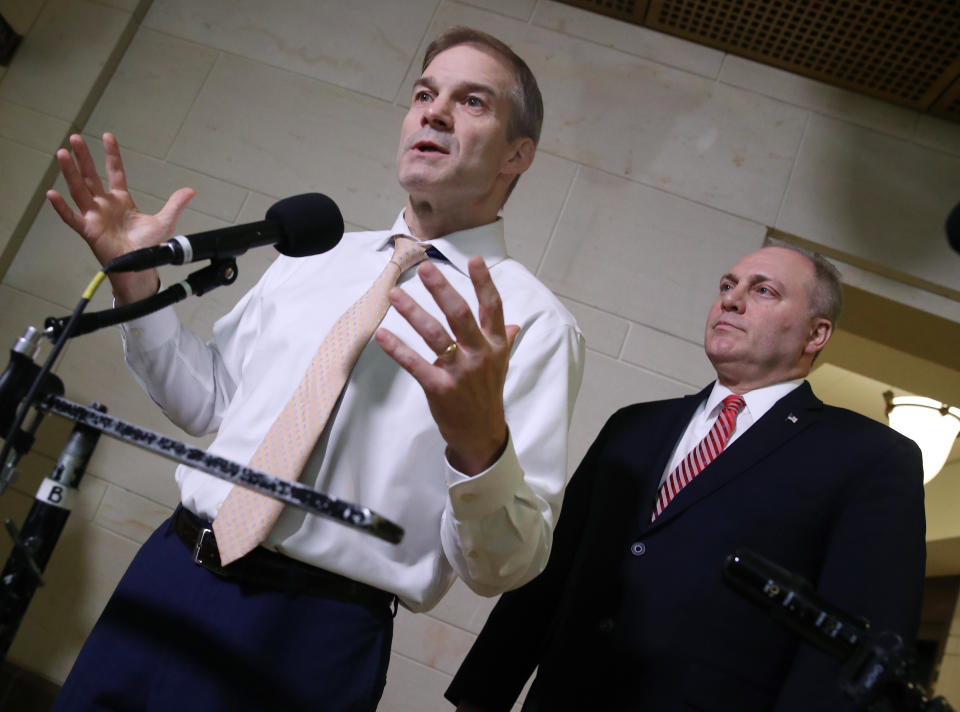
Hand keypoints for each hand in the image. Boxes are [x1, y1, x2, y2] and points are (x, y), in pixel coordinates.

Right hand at [46, 133, 193, 303]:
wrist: (139, 267)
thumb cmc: (147, 246)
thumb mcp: (164, 222)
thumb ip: (174, 205)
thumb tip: (190, 191)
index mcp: (121, 200)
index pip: (114, 172)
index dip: (111, 155)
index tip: (108, 136)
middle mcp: (104, 205)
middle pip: (91, 176)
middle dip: (84, 158)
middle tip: (76, 138)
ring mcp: (94, 216)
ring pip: (79, 190)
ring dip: (70, 172)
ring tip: (62, 154)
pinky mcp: (88, 230)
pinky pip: (71, 217)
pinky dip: (61, 207)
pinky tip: (52, 193)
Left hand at [375, 256, 519, 475]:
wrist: (481, 434)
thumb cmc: (487, 394)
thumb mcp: (501, 365)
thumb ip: (503, 340)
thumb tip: (513, 323)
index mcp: (495, 345)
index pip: (492, 308)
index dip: (484, 283)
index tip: (473, 260)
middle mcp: (479, 354)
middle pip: (460, 315)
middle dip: (441, 290)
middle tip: (424, 268)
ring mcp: (460, 372)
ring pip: (435, 335)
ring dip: (413, 312)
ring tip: (394, 294)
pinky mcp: (439, 388)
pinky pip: (416, 364)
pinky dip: (397, 349)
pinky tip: (382, 335)